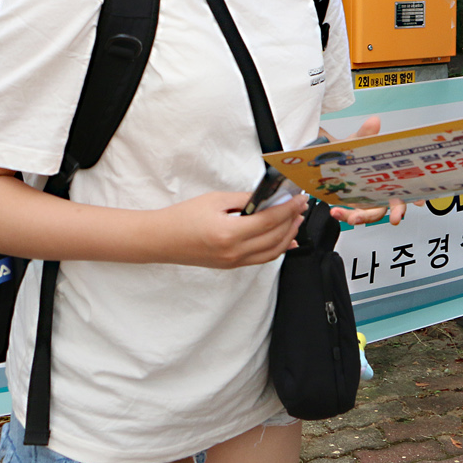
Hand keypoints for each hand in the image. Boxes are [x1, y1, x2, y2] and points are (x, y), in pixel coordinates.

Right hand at [154, 191, 307, 267]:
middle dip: (292, 220)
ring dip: (289, 235)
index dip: (288, 208)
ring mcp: (233, 262)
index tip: (299, 198)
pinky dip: (277, 248)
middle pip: (275, 237)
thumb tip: (270, 197)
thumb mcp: (216, 200)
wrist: (161, 239)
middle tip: (301, 205)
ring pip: (272, 252)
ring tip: (296, 219)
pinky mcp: (231, 265)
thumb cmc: (182, 218)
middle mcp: (233, 252)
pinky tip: (286, 239)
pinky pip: (261, 259)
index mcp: (229, 234)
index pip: (270, 221)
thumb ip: (246, 199)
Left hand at [325, 115, 406, 223]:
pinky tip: (335, 210)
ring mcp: (369, 200)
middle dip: (396, 214)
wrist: (335, 156)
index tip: (420, 202)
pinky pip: (352, 214)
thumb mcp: (359, 142)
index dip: (416, 195)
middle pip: (393, 206)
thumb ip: (366, 134)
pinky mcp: (355, 206)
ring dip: (360, 218)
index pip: (407, 186)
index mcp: (390, 177)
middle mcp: (383, 191)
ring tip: (349, 216)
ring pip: (371, 215)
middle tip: (395, 219)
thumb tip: (374, 121)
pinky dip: (344, 215)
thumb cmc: (355, 150)